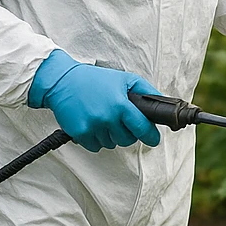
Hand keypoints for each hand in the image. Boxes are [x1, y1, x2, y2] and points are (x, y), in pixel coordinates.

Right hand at [28, 49, 160, 151]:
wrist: (62, 81)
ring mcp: (92, 127)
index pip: (142, 128)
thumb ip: (145, 91)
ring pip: (112, 144)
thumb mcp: (125, 79)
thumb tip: (162, 104)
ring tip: (104, 118)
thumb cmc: (95, 79)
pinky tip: (93, 124)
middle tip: (120, 120)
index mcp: (120, 105)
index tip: (153, 139)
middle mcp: (107, 118)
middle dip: (128, 132)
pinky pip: (96, 147)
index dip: (151, 136)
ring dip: (111, 136)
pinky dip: (97, 139)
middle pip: (128, 140)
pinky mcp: (80, 134)